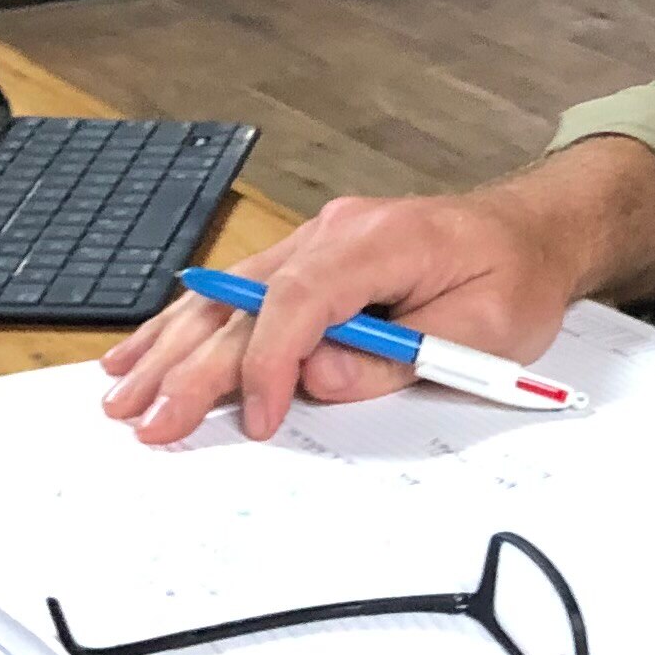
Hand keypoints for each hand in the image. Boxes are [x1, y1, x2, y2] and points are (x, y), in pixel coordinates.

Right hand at [100, 192, 573, 444]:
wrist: (531, 234)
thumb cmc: (514, 278)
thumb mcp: (482, 331)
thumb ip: (398, 359)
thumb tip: (316, 380)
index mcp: (380, 239)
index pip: (301, 299)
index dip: (269, 362)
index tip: (258, 419)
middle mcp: (336, 231)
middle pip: (245, 300)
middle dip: (193, 366)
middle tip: (151, 422)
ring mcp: (316, 241)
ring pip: (226, 294)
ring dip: (172, 346)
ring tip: (123, 395)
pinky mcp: (310, 260)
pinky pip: (238, 293)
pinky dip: (188, 325)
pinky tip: (145, 351)